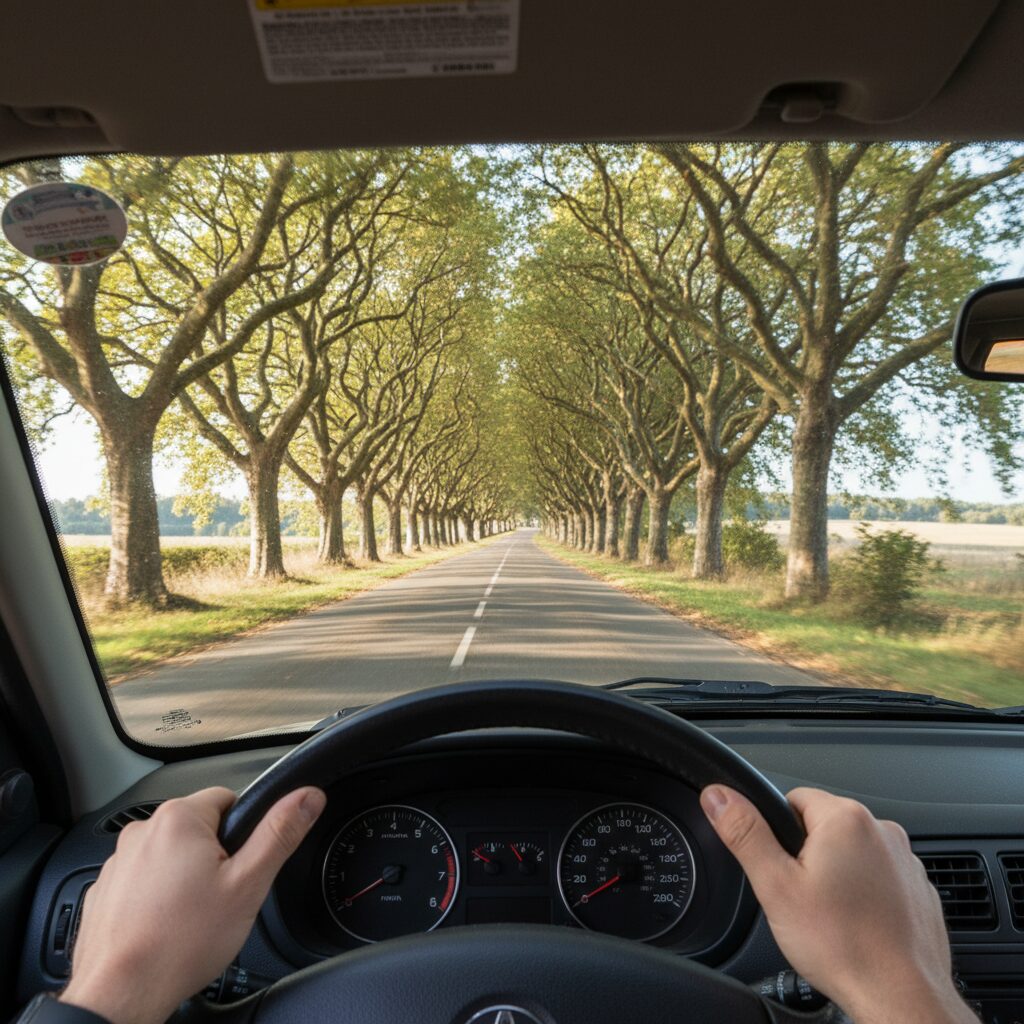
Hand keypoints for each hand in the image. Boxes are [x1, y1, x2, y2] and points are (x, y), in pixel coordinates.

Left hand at [60, 786, 325, 1023]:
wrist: (122, 994)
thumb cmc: (181, 942)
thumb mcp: (248, 884)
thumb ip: (279, 833)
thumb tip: (307, 797)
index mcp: (179, 819)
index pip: (228, 800)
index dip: (243, 834)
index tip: (240, 867)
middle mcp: (142, 831)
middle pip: (198, 830)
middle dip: (214, 858)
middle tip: (220, 897)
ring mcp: (118, 862)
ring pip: (170, 857)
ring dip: (183, 877)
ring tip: (191, 917)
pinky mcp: (105, 890)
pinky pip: (143, 881)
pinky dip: (156, 898)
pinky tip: (165, 926)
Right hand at [700, 785, 973, 1023]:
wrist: (901, 1000)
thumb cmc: (844, 947)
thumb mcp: (775, 886)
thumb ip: (744, 833)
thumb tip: (718, 796)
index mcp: (846, 819)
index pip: (794, 799)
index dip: (778, 835)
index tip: (783, 870)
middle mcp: (883, 831)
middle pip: (824, 827)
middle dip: (808, 857)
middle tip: (804, 899)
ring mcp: (906, 861)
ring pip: (853, 854)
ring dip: (839, 876)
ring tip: (832, 918)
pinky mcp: (919, 890)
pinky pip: (880, 879)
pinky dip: (866, 896)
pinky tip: (858, 926)